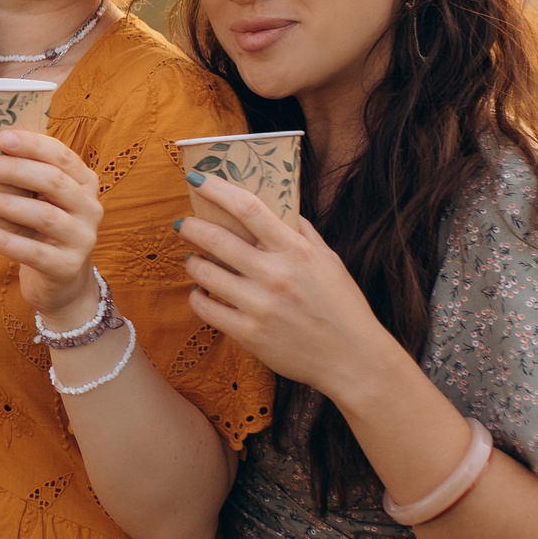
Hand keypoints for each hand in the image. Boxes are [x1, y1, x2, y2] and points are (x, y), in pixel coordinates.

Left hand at [0, 128, 102, 323]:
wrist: (62, 283)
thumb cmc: (42, 231)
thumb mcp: (40, 200)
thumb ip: (25, 178)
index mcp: (85, 182)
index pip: (61, 155)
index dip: (32, 144)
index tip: (0, 136)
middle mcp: (90, 208)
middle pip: (53, 181)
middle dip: (13, 170)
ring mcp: (83, 238)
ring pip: (43, 215)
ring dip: (4, 204)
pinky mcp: (67, 267)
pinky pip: (32, 251)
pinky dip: (2, 239)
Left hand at [175, 174, 410, 398]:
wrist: (353, 360)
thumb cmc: (343, 307)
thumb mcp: (330, 261)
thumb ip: (302, 234)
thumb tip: (280, 208)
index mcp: (296, 251)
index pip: (249, 209)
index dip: (217, 189)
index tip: (196, 178)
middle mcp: (274, 275)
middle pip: (216, 239)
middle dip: (191, 227)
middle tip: (184, 225)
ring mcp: (259, 306)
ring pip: (204, 274)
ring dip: (193, 262)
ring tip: (195, 260)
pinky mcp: (248, 334)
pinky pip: (206, 308)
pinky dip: (198, 296)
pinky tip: (202, 292)